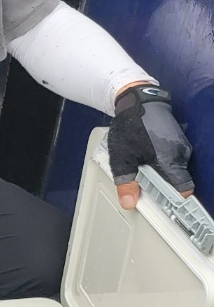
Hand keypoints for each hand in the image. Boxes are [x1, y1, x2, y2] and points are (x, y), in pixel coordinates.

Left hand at [108, 82, 192, 209]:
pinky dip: (163, 163)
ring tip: (144, 170)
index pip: (184, 190)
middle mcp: (181, 154)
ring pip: (175, 169)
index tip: (165, 206)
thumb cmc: (131, 127)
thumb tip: (129, 203)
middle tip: (147, 188)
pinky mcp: (178, 139)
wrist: (138, 100)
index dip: (175, 201)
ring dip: (162, 174)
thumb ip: (126, 182)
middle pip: (178, 181)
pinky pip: (173, 158)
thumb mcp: (122, 158)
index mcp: (171, 161)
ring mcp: (182, 145)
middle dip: (164, 188)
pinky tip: (149, 159)